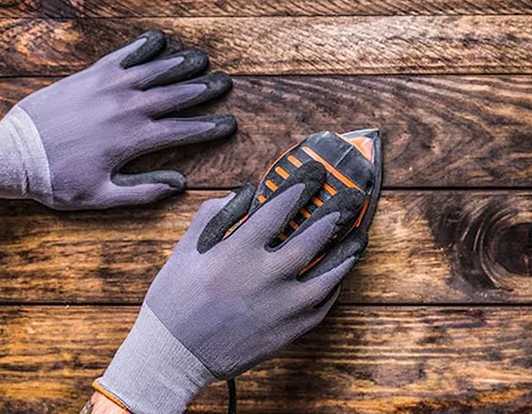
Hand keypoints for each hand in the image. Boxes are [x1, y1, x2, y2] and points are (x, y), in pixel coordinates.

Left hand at [0, 30, 234, 209]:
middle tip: (225, 82)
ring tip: (202, 59)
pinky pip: (123, 56)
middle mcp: (127, 109)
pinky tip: (159, 40)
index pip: (182, 130)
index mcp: (133, 140)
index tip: (229, 123)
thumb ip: (142, 192)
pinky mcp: (90, 76)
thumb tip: (178, 185)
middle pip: (175, 95)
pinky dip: (143, 47)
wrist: (15, 154)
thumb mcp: (101, 196)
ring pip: (154, 72)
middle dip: (204, 89)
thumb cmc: (57, 180)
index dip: (209, 127)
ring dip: (180, 64)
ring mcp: (109, 88)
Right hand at [95, 162, 367, 412]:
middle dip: (333, 216)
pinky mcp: (286, 332)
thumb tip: (241, 195)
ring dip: (346, 254)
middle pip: (311, 239)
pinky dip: (333, 289)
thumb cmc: (174, 300)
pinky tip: (338, 276)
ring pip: (327, 276)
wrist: (173, 356)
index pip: (278, 210)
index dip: (300, 189)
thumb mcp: (185, 251)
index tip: (314, 176)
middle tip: (348, 201)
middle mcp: (265, 277)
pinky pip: (321, 307)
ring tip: (359, 238)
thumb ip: (212, 216)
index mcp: (238, 253)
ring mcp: (280, 307)